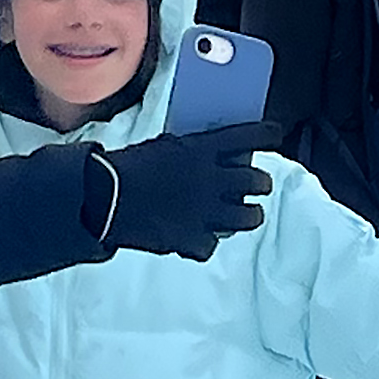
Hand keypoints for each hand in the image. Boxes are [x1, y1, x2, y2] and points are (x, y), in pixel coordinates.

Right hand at [90, 128, 272, 261]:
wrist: (102, 197)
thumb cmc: (128, 166)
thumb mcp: (163, 146)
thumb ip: (192, 150)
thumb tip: (212, 153)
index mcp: (202, 151)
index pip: (249, 137)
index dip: (268, 135)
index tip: (275, 134)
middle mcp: (210, 181)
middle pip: (257, 182)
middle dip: (262, 184)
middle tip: (259, 185)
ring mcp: (204, 212)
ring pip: (249, 217)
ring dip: (250, 214)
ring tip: (247, 214)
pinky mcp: (191, 239)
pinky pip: (213, 244)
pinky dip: (207, 241)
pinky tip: (202, 237)